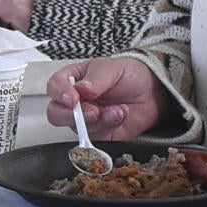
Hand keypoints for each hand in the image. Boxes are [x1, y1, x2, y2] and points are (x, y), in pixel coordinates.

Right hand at [47, 56, 162, 138]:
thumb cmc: (129, 75)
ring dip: (100, 120)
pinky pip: (97, 138)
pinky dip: (110, 127)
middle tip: (94, 110)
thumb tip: (81, 88)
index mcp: (73, 80)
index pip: (55, 87)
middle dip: (73, 115)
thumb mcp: (112, 68)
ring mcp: (86, 120)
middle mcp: (76, 102)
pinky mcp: (99, 134)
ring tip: (118, 109)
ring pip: (78, 128)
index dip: (60, 94)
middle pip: (56, 114)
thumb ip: (96, 78)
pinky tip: (121, 116)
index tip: (73, 98)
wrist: (152, 91)